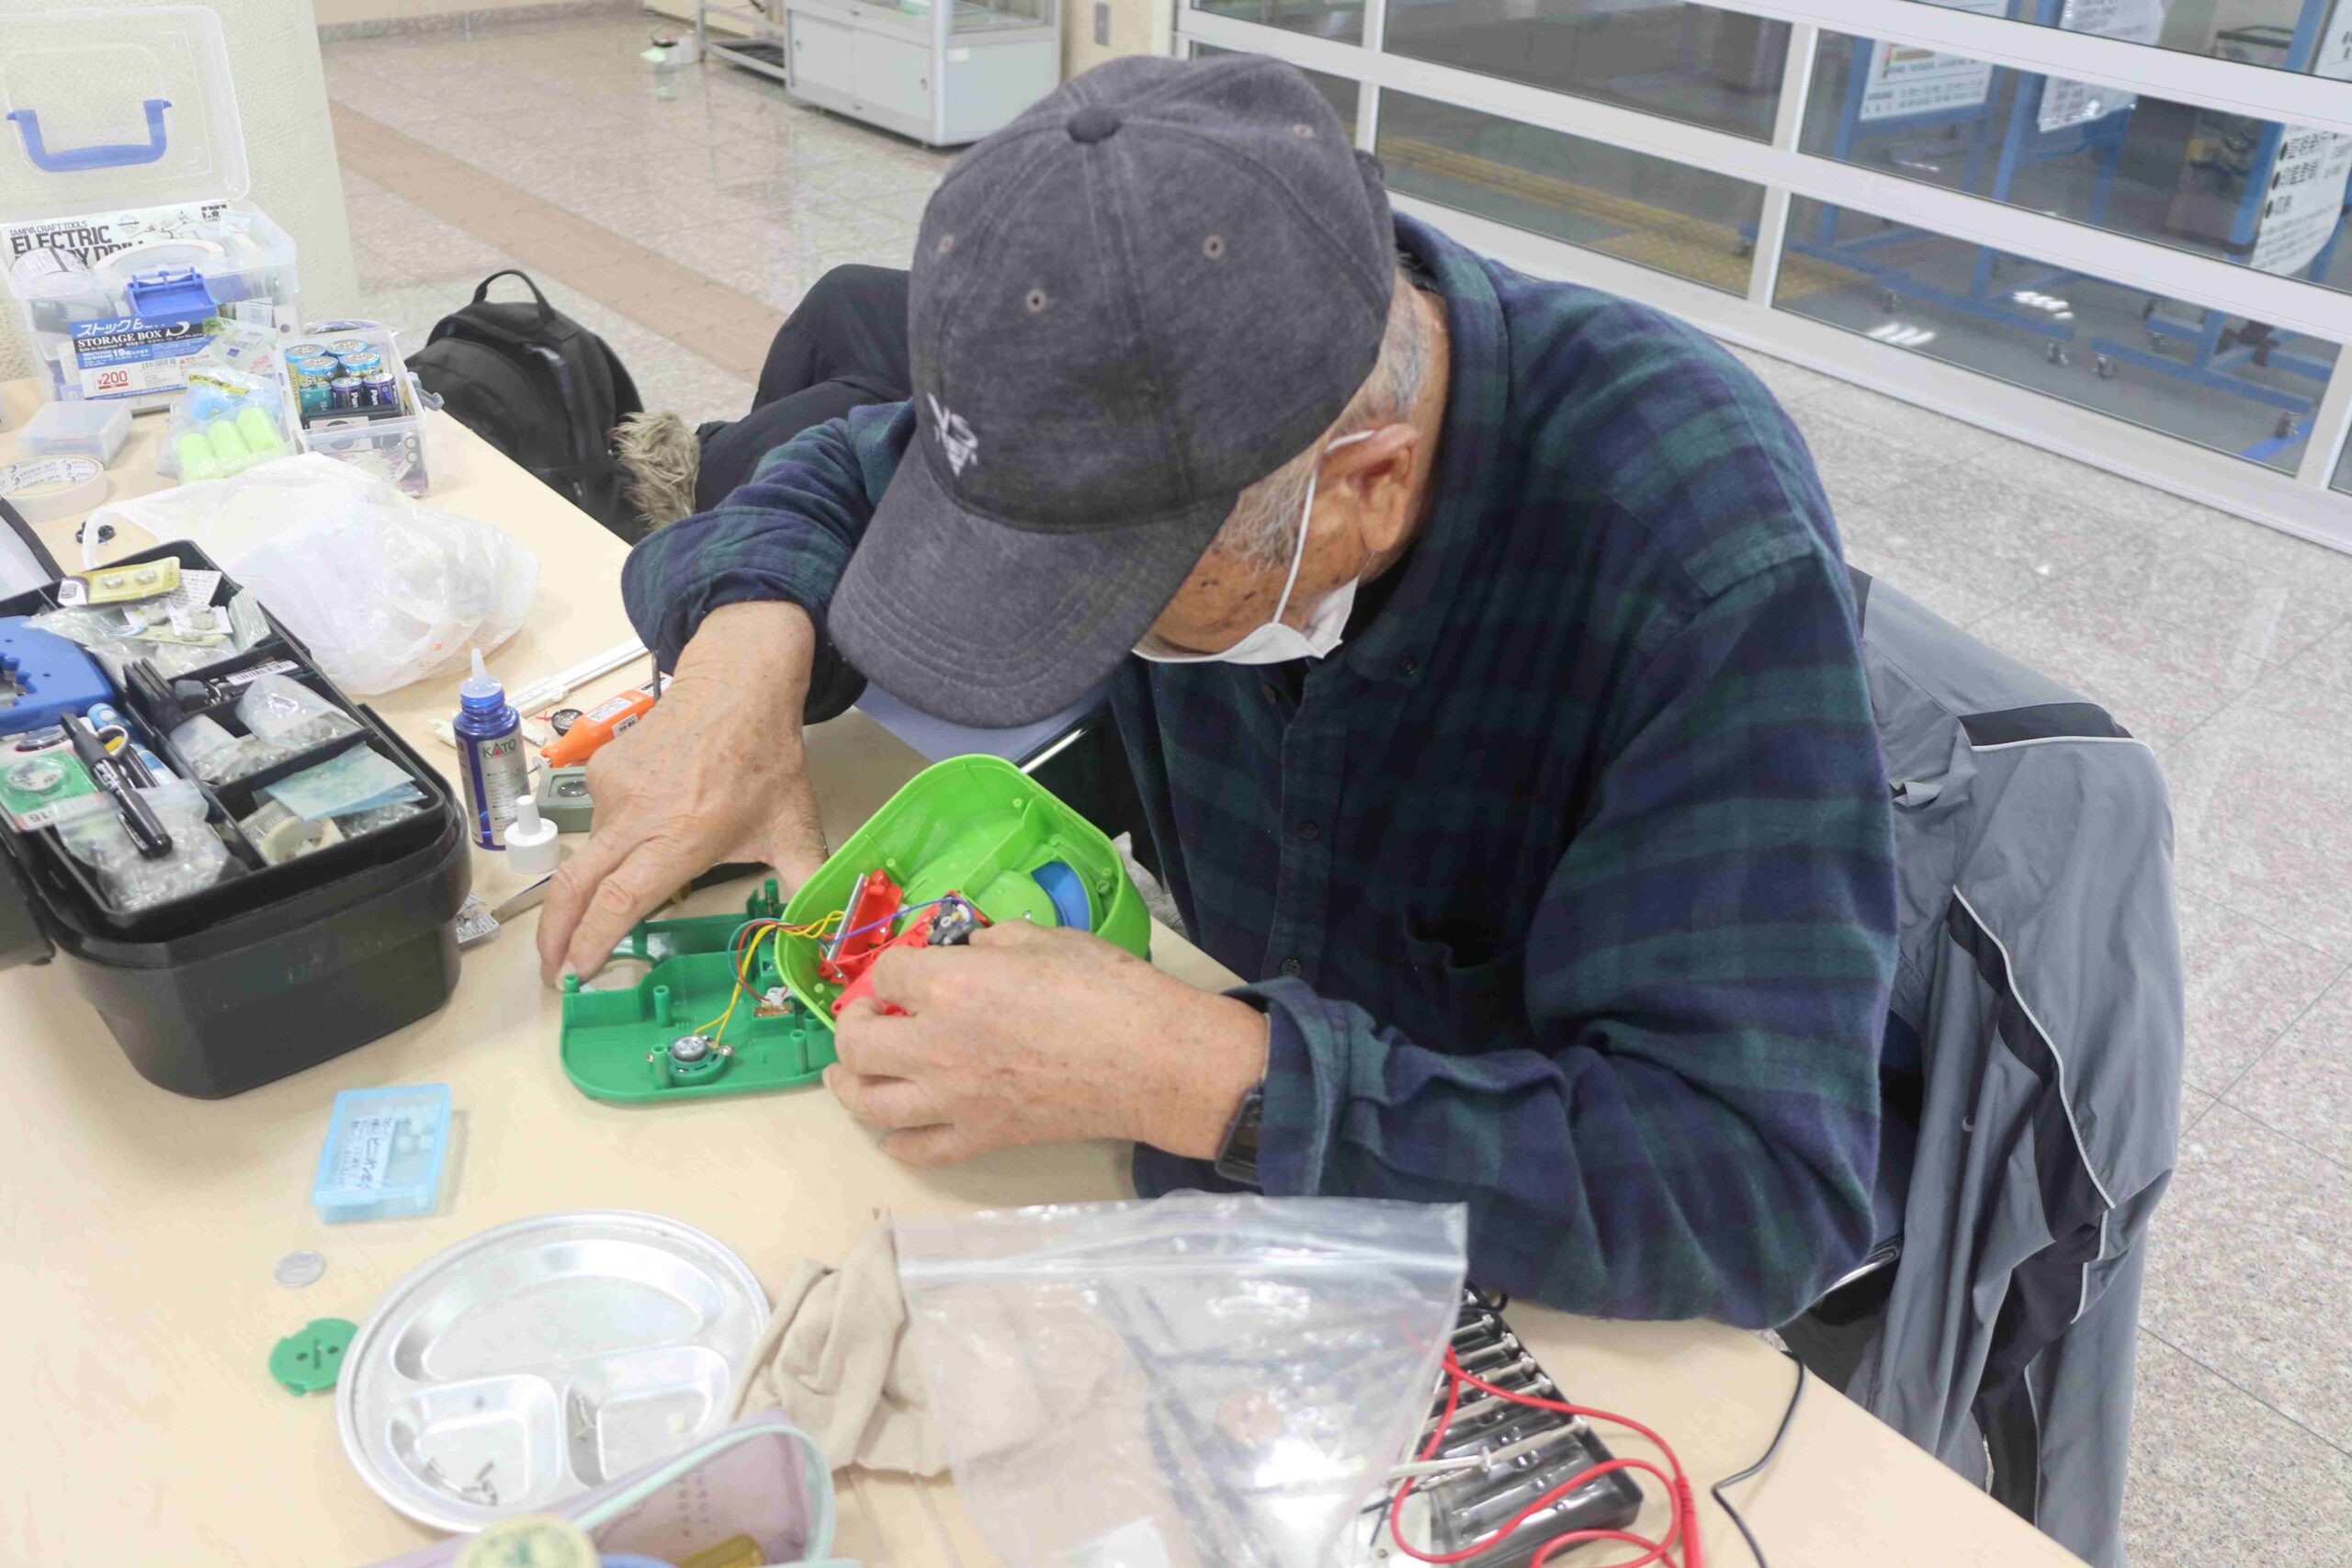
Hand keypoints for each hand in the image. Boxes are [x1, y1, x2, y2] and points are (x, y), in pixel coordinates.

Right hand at [538, 602, 830, 982]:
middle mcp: (637, 816)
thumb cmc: (765, 759)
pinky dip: (617, 836)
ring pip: (593, 853)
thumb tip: (824, 937)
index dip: (591, 942)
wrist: (737, 684)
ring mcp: (612, 790)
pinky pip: (600, 820)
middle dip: (553, 936)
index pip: (620, 901)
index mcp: (680, 837)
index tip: (576, 973)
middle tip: (550, 971)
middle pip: (576, 887)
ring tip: (649, 860)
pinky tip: (654, 820)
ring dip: (603, 877)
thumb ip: (807, 885)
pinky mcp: (601, 771)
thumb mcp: (794, 828)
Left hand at [824, 920, 1269, 1165]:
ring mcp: (953, 1100)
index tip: (909, 971)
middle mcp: (936, 1046)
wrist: (1150, 1061)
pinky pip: (915, 1150)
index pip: (887, 974)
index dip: (894, 969)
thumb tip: (973, 951)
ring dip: (849, 1085)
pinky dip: (895, 1139)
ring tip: (850, 1073)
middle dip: (853, 1027)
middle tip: (868, 1018)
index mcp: (951, 987)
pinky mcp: (979, 1137)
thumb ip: (994, 942)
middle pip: (856, 1044)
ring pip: (868, 1104)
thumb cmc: (1107, 989)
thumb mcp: (1046, 939)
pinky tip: (894, 1127)